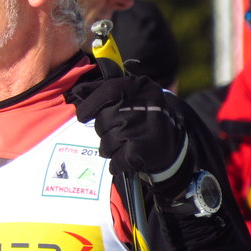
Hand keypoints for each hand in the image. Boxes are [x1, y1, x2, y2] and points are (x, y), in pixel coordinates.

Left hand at [71, 75, 191, 195]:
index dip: (89, 106)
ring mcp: (139, 130)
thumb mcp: (126, 91)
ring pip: (106, 144)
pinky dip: (117, 163)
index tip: (83, 116)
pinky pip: (116, 161)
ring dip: (110, 147)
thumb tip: (77, 91)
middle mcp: (137, 107)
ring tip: (124, 142)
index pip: (105, 92)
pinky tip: (126, 156)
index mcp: (134, 87)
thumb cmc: (142, 111)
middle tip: (117, 129)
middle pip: (102, 122)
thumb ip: (99, 89)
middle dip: (104, 130)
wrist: (173, 137)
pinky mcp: (141, 151)